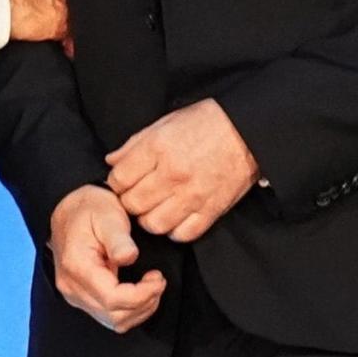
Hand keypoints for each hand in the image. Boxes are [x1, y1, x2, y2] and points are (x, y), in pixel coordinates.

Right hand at [48, 185, 165, 332]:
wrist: (68, 209)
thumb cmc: (88, 207)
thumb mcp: (107, 214)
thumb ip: (118, 238)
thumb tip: (129, 258)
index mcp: (76, 265)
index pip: (112, 298)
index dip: (141, 295)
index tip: (158, 279)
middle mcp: (72, 285)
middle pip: (114, 314)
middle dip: (144, 302)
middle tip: (158, 281)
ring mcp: (74, 293)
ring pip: (113, 321)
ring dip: (139, 309)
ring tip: (152, 287)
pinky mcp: (80, 296)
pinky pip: (108, 315)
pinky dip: (129, 310)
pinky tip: (140, 293)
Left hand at [105, 100, 258, 241]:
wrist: (245, 131)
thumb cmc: (204, 123)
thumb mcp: (165, 122)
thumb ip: (134, 144)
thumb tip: (112, 161)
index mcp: (158, 148)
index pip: (120, 179)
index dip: (115, 182)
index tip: (121, 181)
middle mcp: (173, 174)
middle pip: (133, 204)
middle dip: (128, 201)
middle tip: (135, 195)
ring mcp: (192, 195)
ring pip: (154, 224)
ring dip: (148, 218)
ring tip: (153, 207)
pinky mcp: (211, 211)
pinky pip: (182, 234)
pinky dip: (173, 230)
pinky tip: (173, 216)